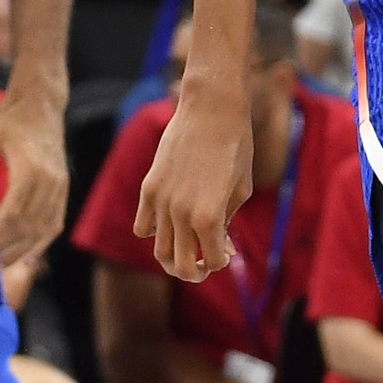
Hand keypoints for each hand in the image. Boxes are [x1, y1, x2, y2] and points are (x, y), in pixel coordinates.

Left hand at [0, 85, 68, 288]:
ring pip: (43, 228)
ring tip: (1, 266)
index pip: (12, 215)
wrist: (43, 105)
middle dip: (4, 249)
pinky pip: (56, 221)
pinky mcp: (63, 187)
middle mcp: (50, 182)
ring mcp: (60, 186)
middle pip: (27, 226)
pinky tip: (30, 256)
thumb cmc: (10, 118)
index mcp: (30, 169)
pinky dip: (43, 241)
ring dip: (22, 251)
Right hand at [135, 78, 255, 283]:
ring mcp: (161, 201)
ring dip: (174, 257)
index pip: (211, 261)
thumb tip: (221, 247)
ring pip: (158, 250)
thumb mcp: (240, 190)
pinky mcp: (148, 188)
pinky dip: (154, 233)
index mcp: (209, 217)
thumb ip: (226, 222)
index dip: (221, 262)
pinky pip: (142, 227)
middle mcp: (181, 213)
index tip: (228, 252)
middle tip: (204, 263)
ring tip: (189, 248)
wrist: (211, 111)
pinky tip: (171, 223)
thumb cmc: (236, 148)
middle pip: (178, 265)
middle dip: (194, 271)